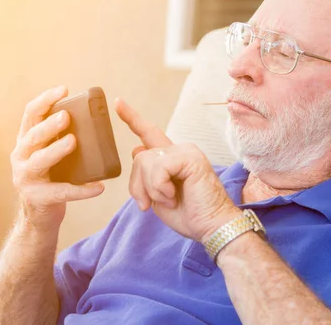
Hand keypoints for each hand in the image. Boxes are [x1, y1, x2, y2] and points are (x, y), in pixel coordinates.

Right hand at [10, 86, 104, 231]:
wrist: (39, 216)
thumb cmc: (51, 177)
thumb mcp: (50, 154)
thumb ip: (60, 137)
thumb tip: (93, 117)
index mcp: (26, 142)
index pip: (31, 114)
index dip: (45, 100)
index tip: (63, 89)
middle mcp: (20, 157)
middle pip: (32, 136)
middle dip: (48, 125)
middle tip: (67, 116)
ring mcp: (26, 178)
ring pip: (39, 161)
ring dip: (56, 150)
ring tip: (73, 142)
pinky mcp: (38, 198)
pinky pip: (62, 192)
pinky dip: (82, 190)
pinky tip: (98, 188)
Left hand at [115, 98, 240, 242]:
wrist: (212, 227)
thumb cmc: (190, 215)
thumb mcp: (158, 195)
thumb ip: (147, 174)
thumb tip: (136, 150)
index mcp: (173, 158)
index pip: (149, 133)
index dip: (132, 118)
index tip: (118, 103)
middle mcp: (180, 150)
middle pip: (140, 156)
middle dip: (137, 185)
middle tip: (148, 205)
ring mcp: (186, 151)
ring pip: (144, 161)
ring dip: (150, 188)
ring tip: (169, 199)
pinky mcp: (189, 157)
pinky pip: (158, 168)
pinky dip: (159, 187)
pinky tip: (172, 196)